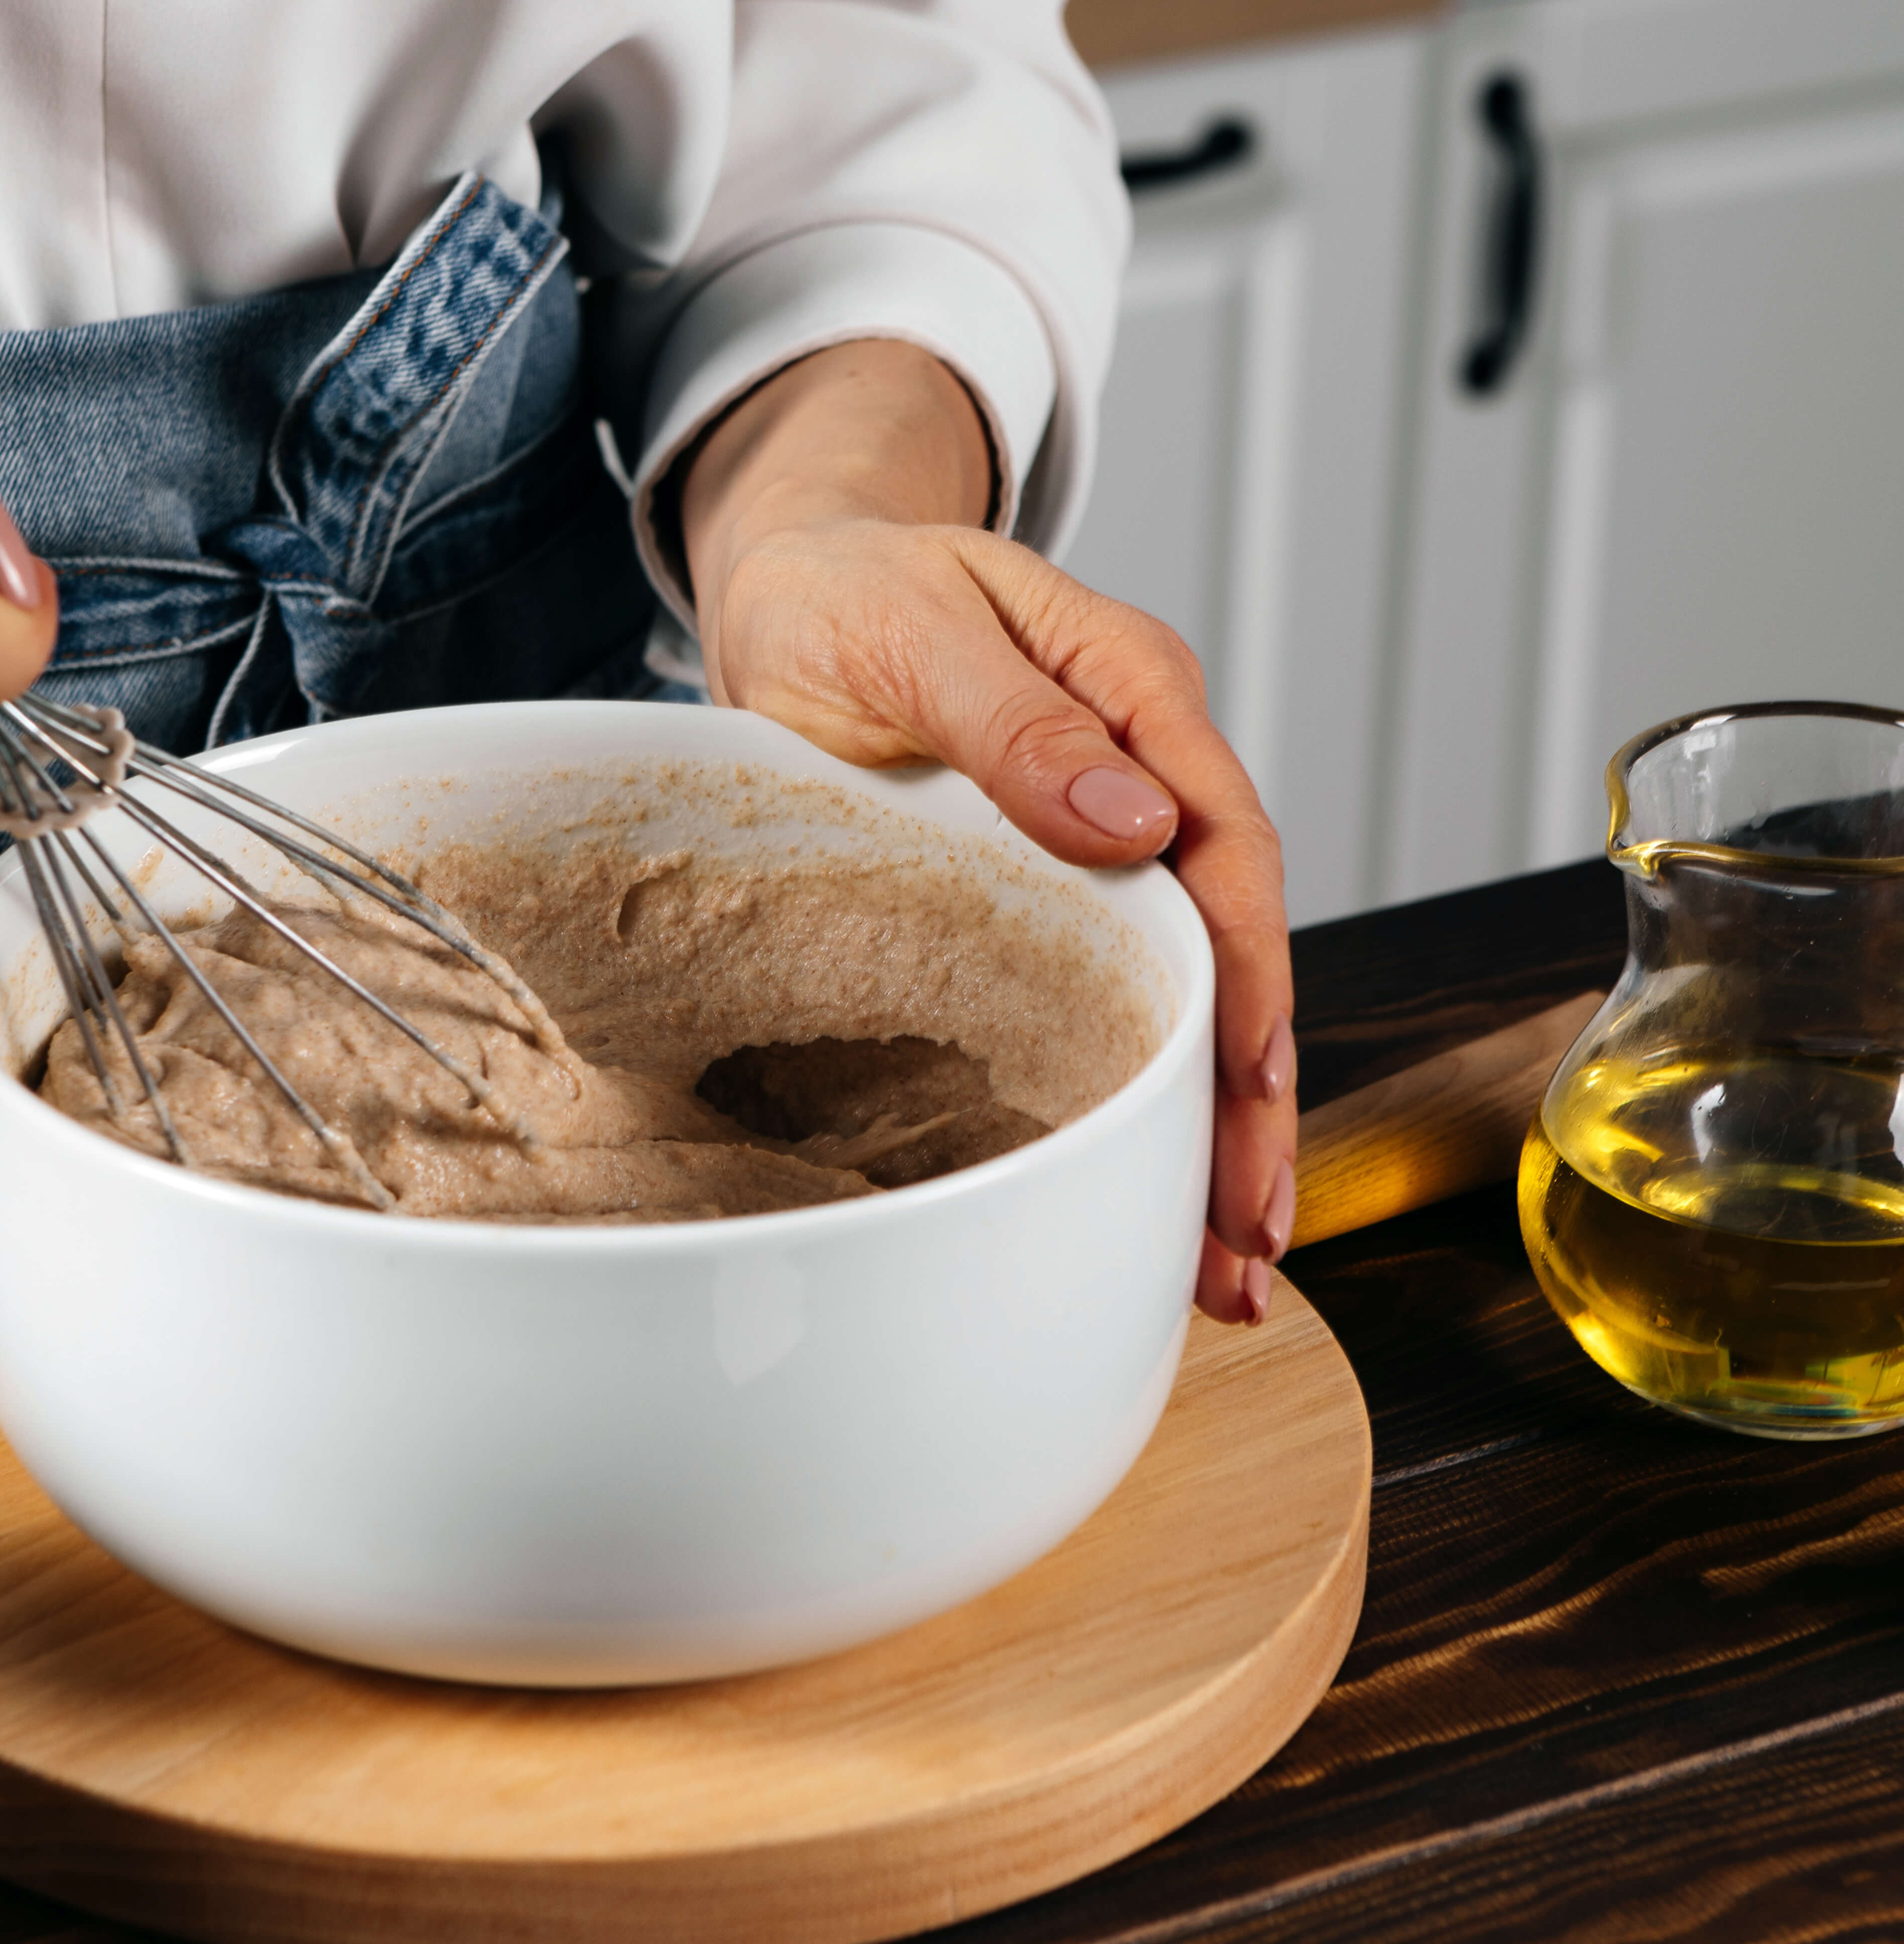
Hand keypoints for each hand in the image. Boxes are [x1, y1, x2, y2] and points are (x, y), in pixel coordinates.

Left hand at [680, 341, 1293, 1323]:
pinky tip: (1136, 1189)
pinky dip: (1127, 1093)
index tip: (1247, 1080)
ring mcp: (1098, 836)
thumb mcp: (912, 630)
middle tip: (1249, 1234)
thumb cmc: (845, 588)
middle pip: (1223, 948)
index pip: (1226, 847)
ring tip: (1222, 1263)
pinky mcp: (1044, 891)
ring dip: (1200, 1125)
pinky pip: (1105, 995)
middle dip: (1245, 1098)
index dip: (1246, 977)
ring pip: (1175, 991)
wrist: (791, 583)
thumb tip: (1133, 816)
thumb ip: (1015, 719)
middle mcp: (1140, 769)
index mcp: (1134, 690)